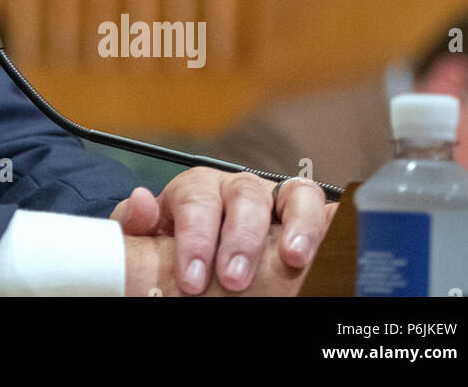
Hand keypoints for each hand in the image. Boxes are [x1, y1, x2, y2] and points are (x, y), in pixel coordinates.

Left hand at [113, 170, 333, 294]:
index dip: (194, 239)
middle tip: (234, 278)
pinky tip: (328, 244)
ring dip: (296, 226)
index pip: (195, 201)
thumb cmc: (176, 245)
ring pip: (292, 194)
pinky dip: (327, 220)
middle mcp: (236, 188)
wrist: (201, 254)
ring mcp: (274, 200)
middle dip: (240, 239)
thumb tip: (141, 203)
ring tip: (294, 259)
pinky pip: (321, 207)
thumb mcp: (149, 238)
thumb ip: (138, 224)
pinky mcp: (303, 216)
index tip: (192, 277)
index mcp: (195, 189)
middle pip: (244, 196)